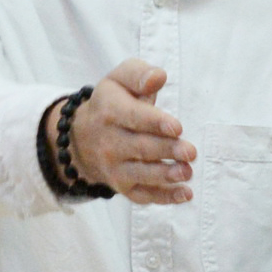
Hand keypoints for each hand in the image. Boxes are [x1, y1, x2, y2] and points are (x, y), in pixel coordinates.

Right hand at [67, 61, 194, 203]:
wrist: (82, 137)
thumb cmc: (112, 103)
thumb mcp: (118, 79)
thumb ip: (138, 74)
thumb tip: (158, 77)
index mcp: (110, 111)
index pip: (133, 117)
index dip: (155, 123)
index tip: (177, 127)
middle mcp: (109, 142)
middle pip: (140, 148)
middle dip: (166, 150)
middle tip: (190, 152)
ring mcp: (115, 167)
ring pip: (141, 174)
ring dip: (165, 175)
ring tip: (186, 172)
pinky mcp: (122, 186)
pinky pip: (142, 195)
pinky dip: (163, 197)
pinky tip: (185, 194)